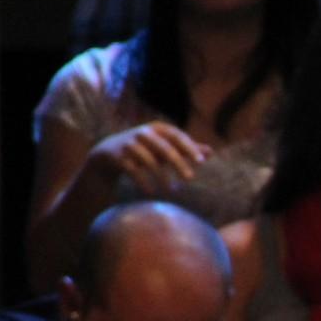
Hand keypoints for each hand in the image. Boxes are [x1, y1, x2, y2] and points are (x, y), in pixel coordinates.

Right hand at [87, 122, 209, 195]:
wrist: (110, 153)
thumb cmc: (146, 149)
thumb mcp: (166, 147)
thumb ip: (187, 148)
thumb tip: (211, 152)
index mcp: (158, 128)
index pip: (177, 136)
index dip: (189, 147)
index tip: (202, 162)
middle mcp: (143, 133)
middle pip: (165, 148)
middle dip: (178, 163)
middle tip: (190, 178)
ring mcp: (129, 144)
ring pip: (149, 160)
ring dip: (162, 177)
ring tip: (172, 191)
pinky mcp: (118, 156)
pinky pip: (132, 170)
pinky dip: (142, 181)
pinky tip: (151, 192)